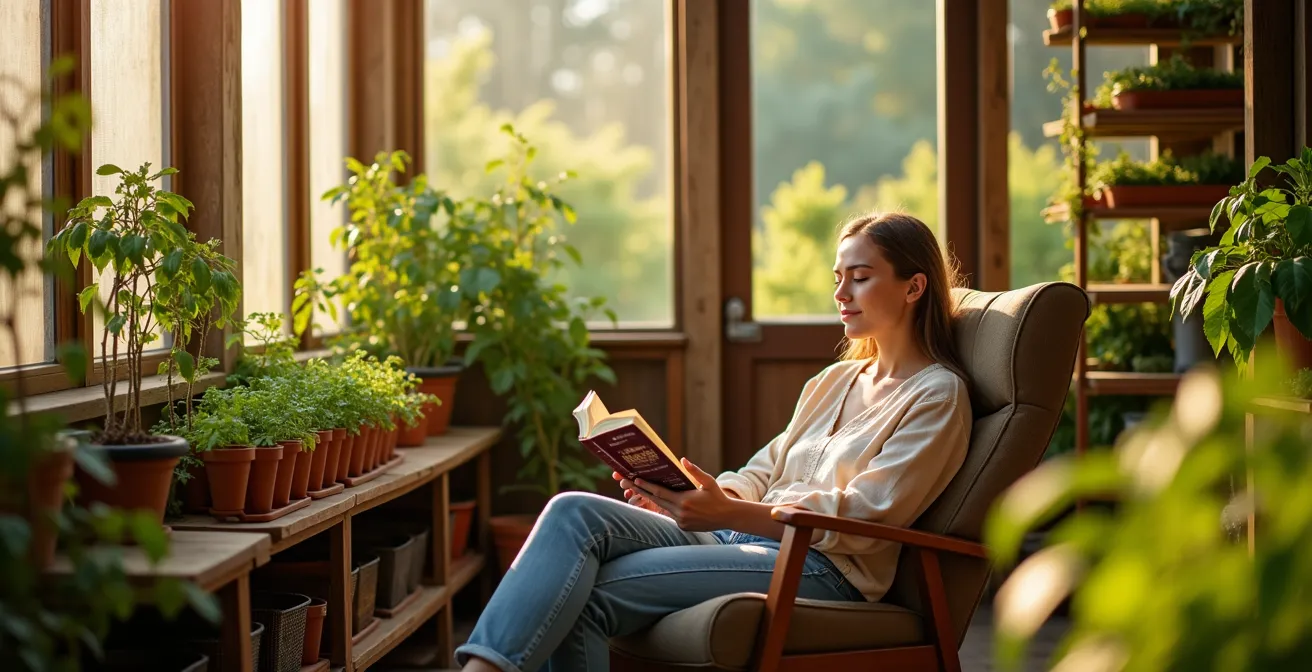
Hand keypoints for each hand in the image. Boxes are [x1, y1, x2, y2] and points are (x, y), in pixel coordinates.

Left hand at [622, 458, 736, 531]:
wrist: (728, 517)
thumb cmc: (718, 497)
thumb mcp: (708, 481)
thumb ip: (694, 471)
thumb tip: (682, 460)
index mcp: (684, 501)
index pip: (659, 492)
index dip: (645, 486)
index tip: (634, 479)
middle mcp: (680, 512)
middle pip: (656, 500)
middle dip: (640, 491)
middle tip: (626, 482)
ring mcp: (681, 521)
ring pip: (663, 508)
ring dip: (652, 499)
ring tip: (639, 489)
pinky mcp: (683, 527)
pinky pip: (671, 515)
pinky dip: (667, 507)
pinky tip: (663, 500)